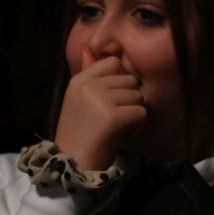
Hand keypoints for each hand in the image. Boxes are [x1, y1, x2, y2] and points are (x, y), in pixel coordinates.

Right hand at [55, 48, 146, 170]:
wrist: (72, 165)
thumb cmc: (79, 135)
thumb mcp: (79, 101)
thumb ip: (89, 75)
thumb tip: (89, 49)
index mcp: (79, 80)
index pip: (113, 62)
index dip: (119, 82)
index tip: (111, 101)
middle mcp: (88, 85)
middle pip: (130, 80)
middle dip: (129, 100)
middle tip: (114, 120)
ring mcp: (100, 99)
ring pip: (138, 96)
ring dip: (134, 114)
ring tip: (117, 129)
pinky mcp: (113, 116)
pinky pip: (141, 113)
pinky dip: (137, 127)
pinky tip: (123, 136)